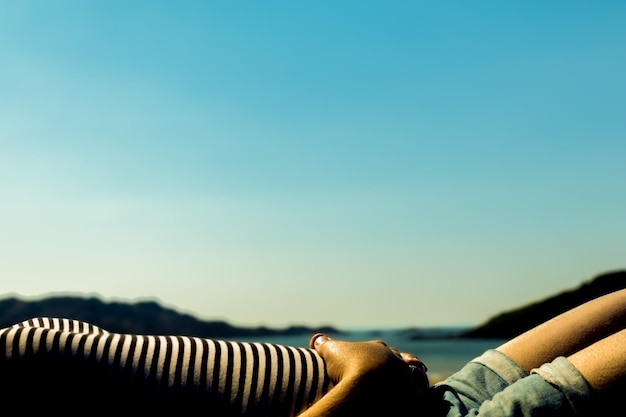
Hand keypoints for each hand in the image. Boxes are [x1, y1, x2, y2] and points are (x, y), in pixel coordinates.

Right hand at [298, 333, 428, 415]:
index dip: (383, 352)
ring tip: (419, 379)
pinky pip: (419, 394)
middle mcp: (395, 360)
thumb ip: (325, 344)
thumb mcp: (333, 351)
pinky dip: (419, 395)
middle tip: (407, 364)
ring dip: (416, 377)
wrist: (368, 383)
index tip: (386, 355)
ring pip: (414, 374)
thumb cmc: (349, 365)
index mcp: (378, 348)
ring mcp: (404, 376)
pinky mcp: (411, 394)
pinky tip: (419, 397)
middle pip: (402, 359)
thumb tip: (317, 339)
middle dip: (403, 362)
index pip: (383, 348)